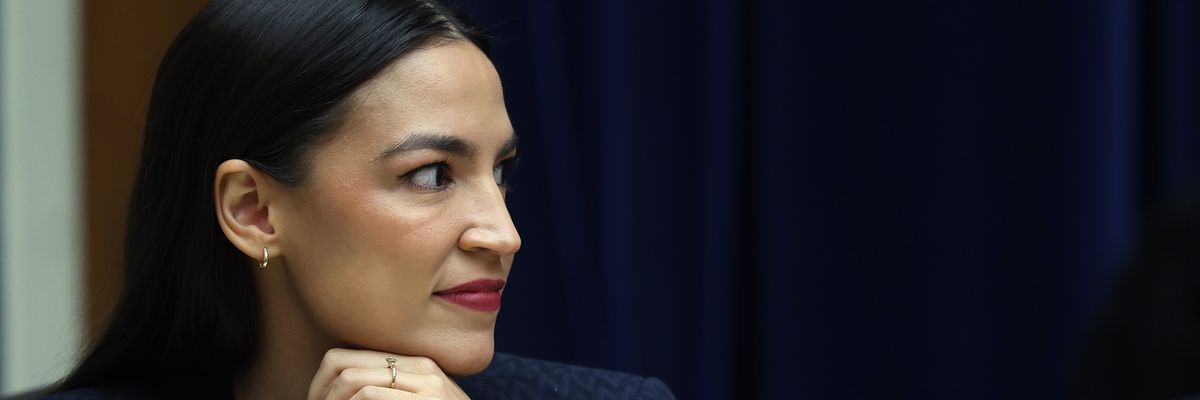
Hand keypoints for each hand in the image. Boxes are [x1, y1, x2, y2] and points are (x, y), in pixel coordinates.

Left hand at [307, 348, 470, 399]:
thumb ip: (394, 393)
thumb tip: (345, 393)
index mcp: (416, 364)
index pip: (348, 357)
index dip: (321, 383)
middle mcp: (421, 367)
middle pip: (343, 363)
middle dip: (319, 392)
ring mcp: (427, 383)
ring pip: (353, 381)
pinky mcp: (428, 399)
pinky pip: (370, 396)